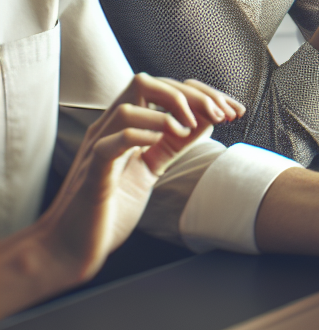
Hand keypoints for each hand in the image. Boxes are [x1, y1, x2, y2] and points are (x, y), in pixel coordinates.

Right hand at [33, 74, 241, 289]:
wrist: (72, 247)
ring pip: (129, 102)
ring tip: (191, 128)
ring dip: (168, 109)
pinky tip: (164, 141)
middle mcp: (111, 128)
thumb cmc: (109, 207)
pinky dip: (142, 134)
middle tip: (223, 115)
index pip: (165, 88)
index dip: (203, 93)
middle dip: (192, 94)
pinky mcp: (94, 171)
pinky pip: (112, 141)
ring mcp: (99, 146)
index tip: (235, 110)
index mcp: (127, 125)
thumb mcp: (151, 168)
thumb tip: (207, 119)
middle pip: (149, 83)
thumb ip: (174, 143)